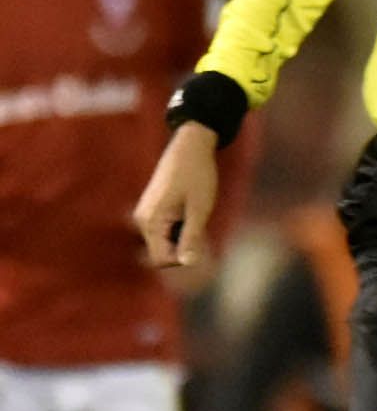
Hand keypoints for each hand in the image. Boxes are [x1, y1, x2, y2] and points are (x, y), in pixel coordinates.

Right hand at [133, 124, 219, 268]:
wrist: (190, 147)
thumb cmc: (198, 176)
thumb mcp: (200, 209)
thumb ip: (192, 237)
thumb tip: (188, 263)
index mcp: (151, 222)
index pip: (162, 260)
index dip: (183, 257)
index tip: (199, 237)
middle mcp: (143, 220)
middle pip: (163, 253)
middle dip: (183, 246)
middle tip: (197, 221)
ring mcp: (146, 215)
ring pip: (166, 242)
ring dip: (183, 235)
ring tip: (193, 212)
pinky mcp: (153, 210)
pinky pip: (167, 231)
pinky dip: (181, 227)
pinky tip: (189, 209)